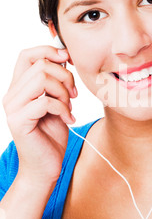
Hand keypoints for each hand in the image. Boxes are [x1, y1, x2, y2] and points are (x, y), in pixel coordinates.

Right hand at [2, 46, 76, 184]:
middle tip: (73, 95)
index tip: (68, 60)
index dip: (49, 51)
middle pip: (40, 65)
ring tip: (69, 107)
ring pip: (41, 79)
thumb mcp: (57, 103)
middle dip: (65, 76)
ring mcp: (13, 108)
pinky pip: (45, 101)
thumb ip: (56, 83)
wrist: (45, 168)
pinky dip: (62, 108)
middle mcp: (12, 95)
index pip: (27, 55)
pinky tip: (68, 119)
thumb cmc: (51, 136)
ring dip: (63, 92)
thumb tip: (64, 58)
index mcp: (20, 88)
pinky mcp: (19, 121)